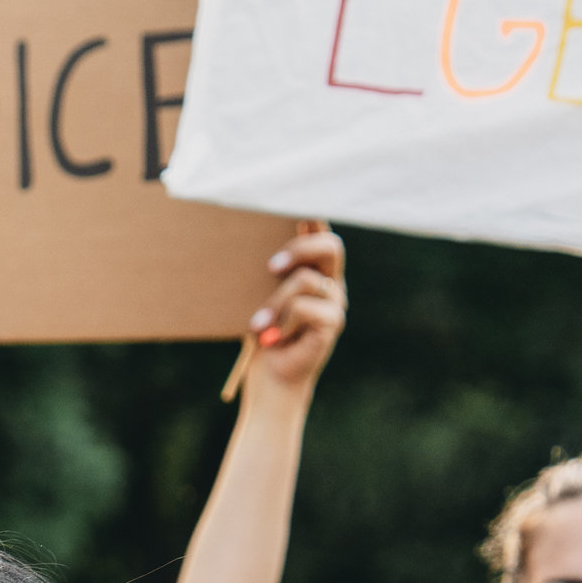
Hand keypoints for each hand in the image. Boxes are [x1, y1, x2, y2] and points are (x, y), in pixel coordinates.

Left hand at [240, 223, 343, 394]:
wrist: (271, 379)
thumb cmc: (261, 335)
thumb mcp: (258, 296)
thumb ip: (266, 270)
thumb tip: (246, 237)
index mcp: (315, 271)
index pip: (321, 234)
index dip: (314, 216)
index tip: (299, 203)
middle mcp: (331, 283)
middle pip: (331, 246)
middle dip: (299, 248)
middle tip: (271, 266)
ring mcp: (335, 303)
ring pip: (307, 281)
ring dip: (275, 302)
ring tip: (256, 325)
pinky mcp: (332, 324)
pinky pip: (305, 308)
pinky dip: (282, 323)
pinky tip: (272, 339)